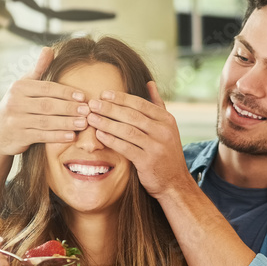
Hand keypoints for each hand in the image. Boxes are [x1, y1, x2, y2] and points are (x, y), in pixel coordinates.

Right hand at [0, 46, 91, 157]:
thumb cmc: (17, 106)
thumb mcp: (24, 86)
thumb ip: (38, 69)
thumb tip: (49, 49)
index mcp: (19, 87)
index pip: (46, 88)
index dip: (66, 92)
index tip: (83, 96)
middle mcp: (15, 102)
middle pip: (47, 105)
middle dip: (69, 108)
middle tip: (87, 110)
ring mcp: (16, 120)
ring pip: (46, 121)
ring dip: (67, 122)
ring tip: (84, 123)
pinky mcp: (19, 136)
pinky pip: (42, 136)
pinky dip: (57, 136)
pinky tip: (71, 136)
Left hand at [86, 81, 191, 197]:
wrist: (175, 182)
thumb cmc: (167, 153)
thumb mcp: (168, 127)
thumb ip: (158, 105)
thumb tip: (149, 83)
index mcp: (167, 120)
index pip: (141, 103)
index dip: (121, 98)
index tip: (104, 94)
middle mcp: (163, 131)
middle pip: (132, 115)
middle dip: (110, 108)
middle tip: (92, 104)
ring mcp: (156, 146)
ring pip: (127, 130)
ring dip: (106, 123)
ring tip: (91, 118)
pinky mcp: (147, 161)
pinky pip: (125, 147)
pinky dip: (111, 140)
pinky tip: (99, 135)